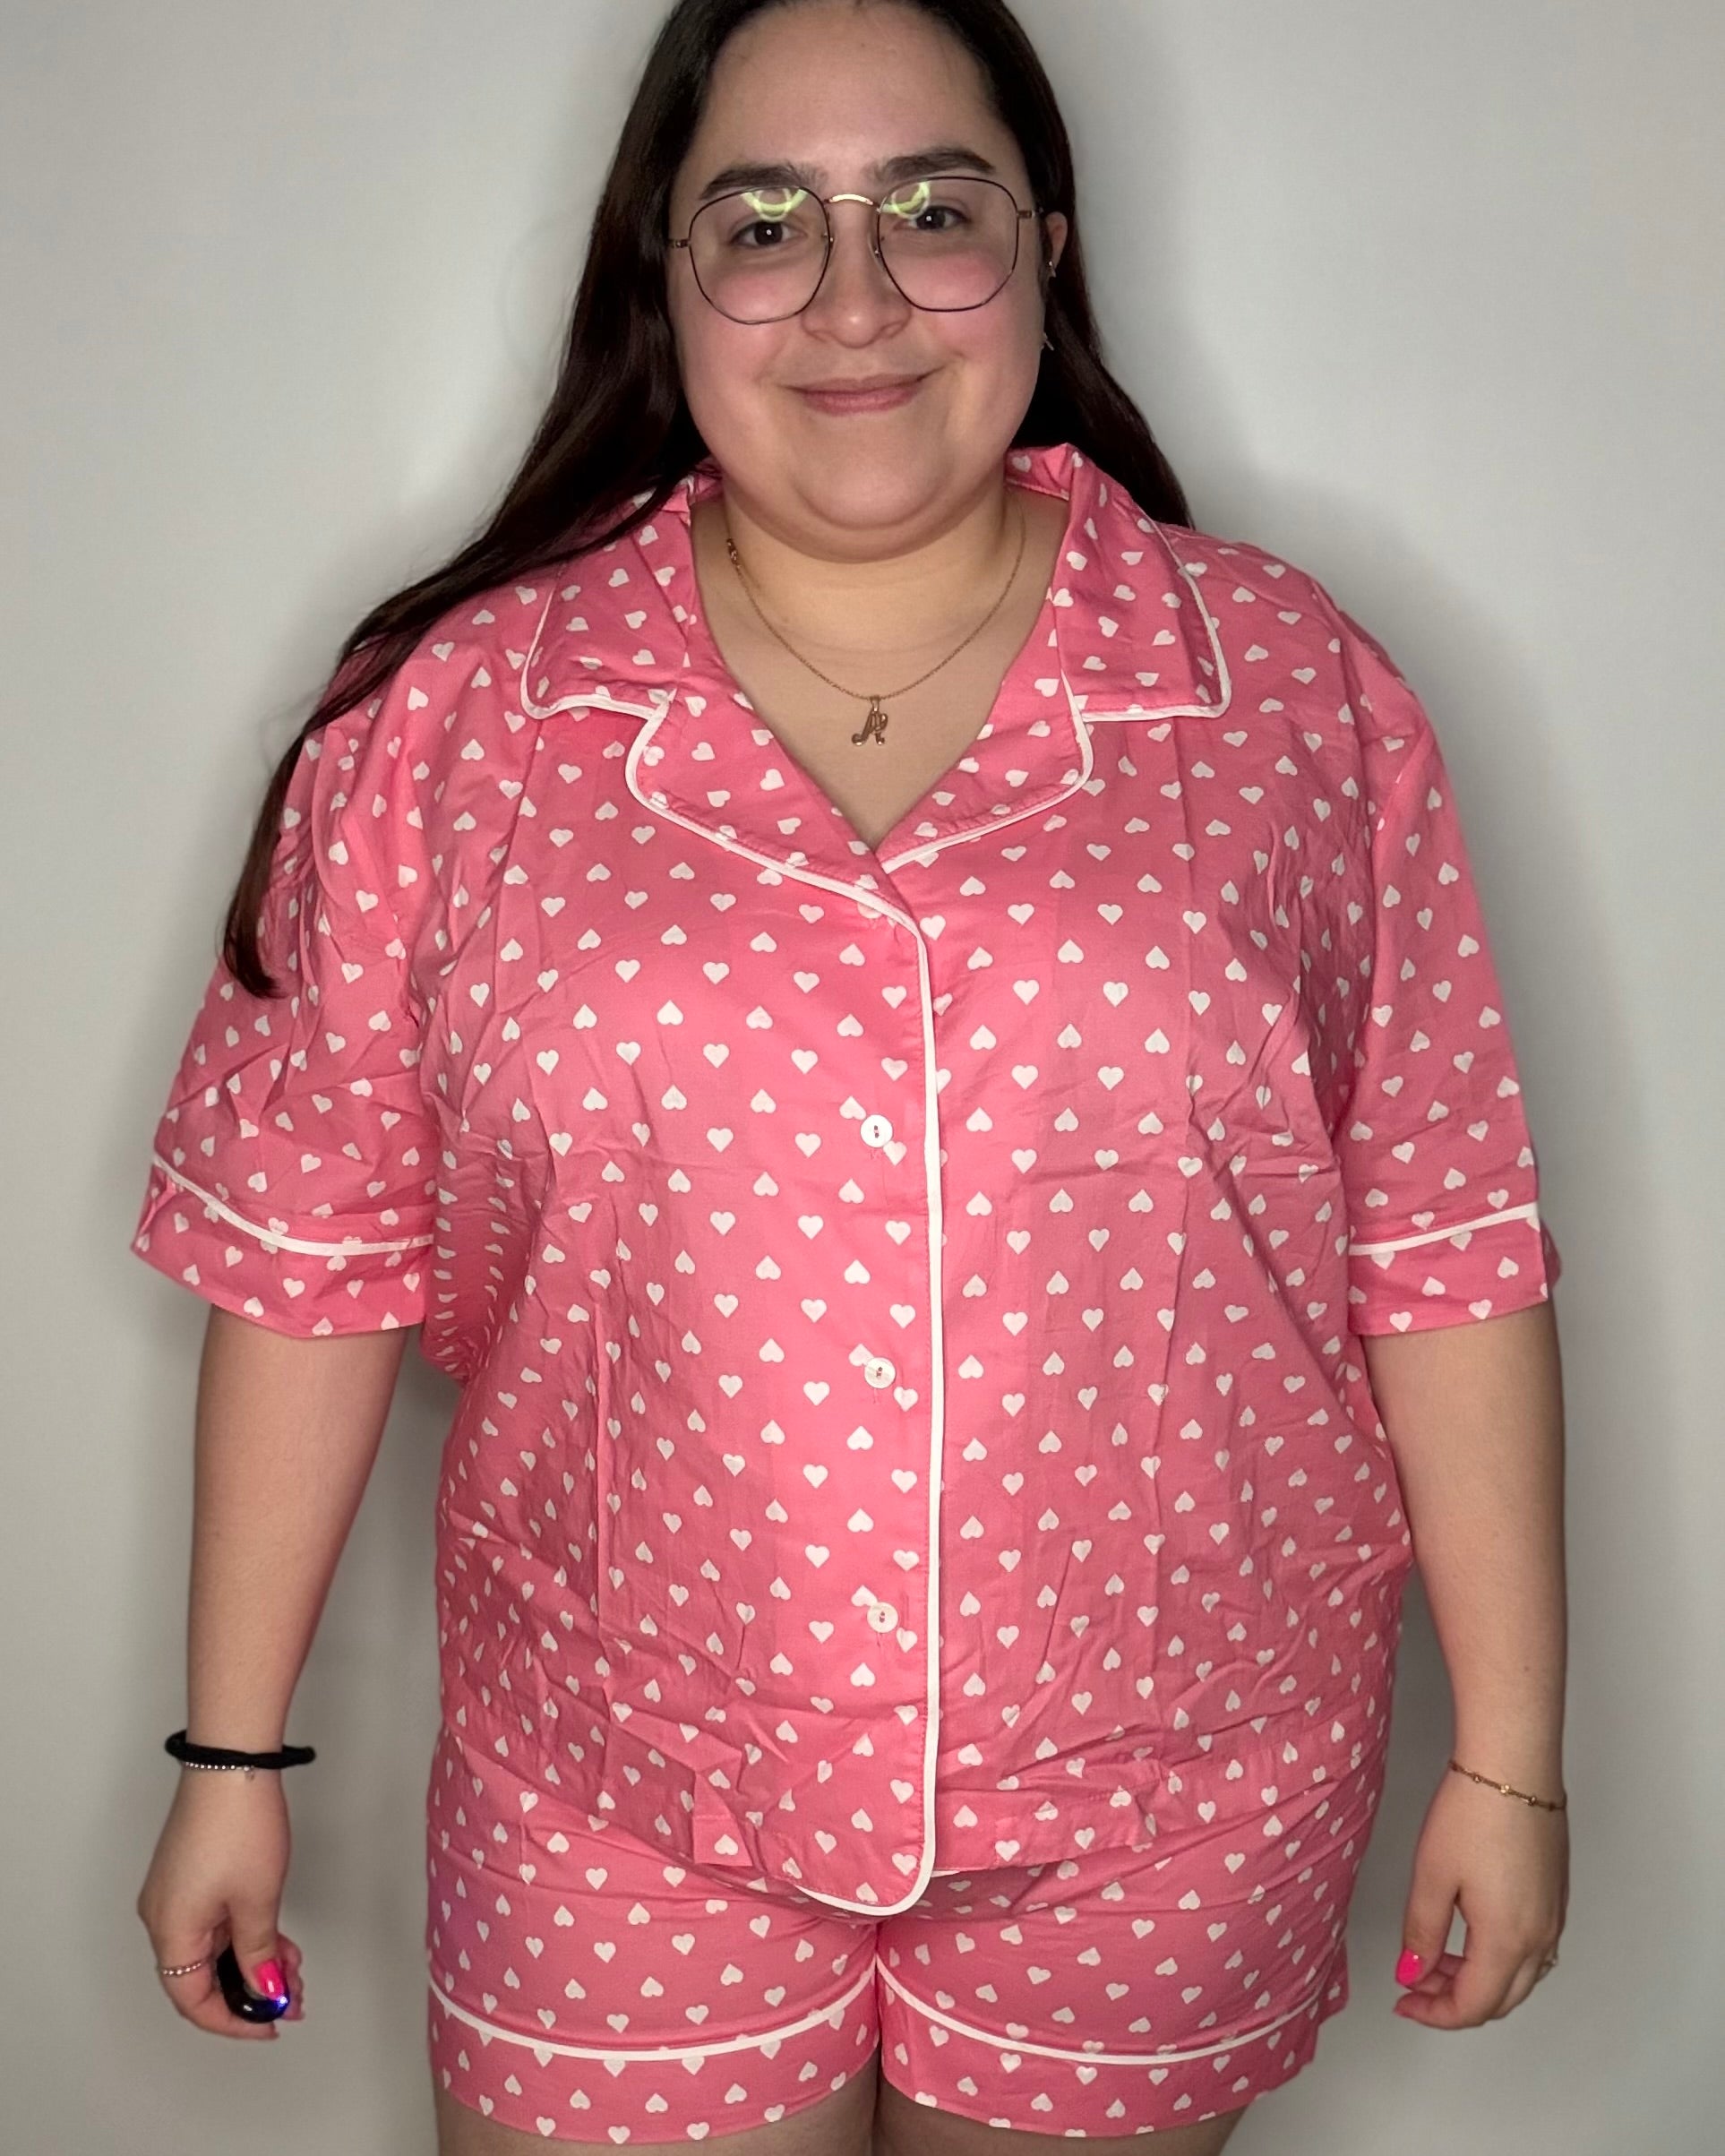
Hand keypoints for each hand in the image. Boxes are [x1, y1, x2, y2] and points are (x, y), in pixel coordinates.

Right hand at [136, 1770, 306, 2039]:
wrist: (232, 1763)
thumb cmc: (239, 1827)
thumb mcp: (258, 1902)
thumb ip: (259, 1956)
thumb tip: (264, 1993)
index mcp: (170, 1931)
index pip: (193, 2000)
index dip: (233, 2021)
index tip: (269, 2027)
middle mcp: (164, 1916)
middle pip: (202, 1975)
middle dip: (249, 1991)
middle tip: (291, 1997)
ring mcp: (176, 1893)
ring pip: (212, 1947)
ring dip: (252, 1961)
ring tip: (293, 1965)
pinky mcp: (190, 1873)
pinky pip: (214, 1921)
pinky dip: (244, 1934)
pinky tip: (278, 1939)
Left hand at [1392, 1762, 1568, 2027]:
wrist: (1514, 1765)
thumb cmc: (1473, 1813)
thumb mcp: (1432, 1875)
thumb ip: (1422, 1932)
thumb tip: (1413, 1973)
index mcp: (1508, 1940)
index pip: (1474, 2005)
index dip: (1435, 2013)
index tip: (1404, 2001)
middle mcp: (1541, 1937)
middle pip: (1501, 1998)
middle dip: (1456, 2000)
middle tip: (1417, 1983)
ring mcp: (1554, 1916)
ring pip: (1520, 1976)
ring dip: (1479, 1979)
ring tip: (1435, 1956)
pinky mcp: (1556, 1894)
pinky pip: (1533, 1950)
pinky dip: (1501, 1958)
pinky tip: (1470, 1934)